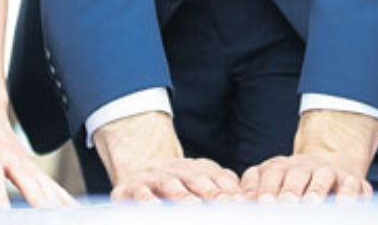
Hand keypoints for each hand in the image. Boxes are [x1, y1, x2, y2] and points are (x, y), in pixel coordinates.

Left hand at [0, 97, 74, 208]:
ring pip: (44, 182)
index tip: (5, 211)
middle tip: (46, 213)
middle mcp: (11, 159)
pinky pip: (49, 183)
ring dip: (56, 199)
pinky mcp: (32, 167)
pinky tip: (72, 208)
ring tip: (68, 214)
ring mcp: (25, 162)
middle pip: (27, 180)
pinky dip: (62, 195)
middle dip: (37, 199)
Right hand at [94, 111, 239, 202]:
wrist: (134, 172)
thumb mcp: (197, 183)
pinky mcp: (131, 187)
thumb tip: (246, 199)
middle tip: (226, 205)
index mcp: (197, 168)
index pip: (217, 176)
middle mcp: (177, 168)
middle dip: (212, 192)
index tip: (242, 202)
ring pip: (171, 184)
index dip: (230, 189)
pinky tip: (154, 208)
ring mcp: (154, 176)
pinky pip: (140, 193)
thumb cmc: (175, 186)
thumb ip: (220, 187)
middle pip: (197, 179)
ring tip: (194, 207)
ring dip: (183, 196)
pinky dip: (147, 200)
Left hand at [241, 108, 377, 201]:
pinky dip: (349, 193)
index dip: (266, 187)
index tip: (262, 203)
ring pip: (323, 177)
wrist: (329, 165)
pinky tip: (343, 204)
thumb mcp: (270, 181)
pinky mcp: (352, 180)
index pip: (271, 173)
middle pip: (296, 175)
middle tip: (285, 205)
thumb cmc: (291, 182)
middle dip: (290, 191)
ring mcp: (329, 172)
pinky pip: (352, 184)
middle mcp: (305, 167)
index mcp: (281, 167)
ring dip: (317, 190)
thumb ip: (254, 189)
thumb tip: (237, 202)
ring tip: (311, 204)